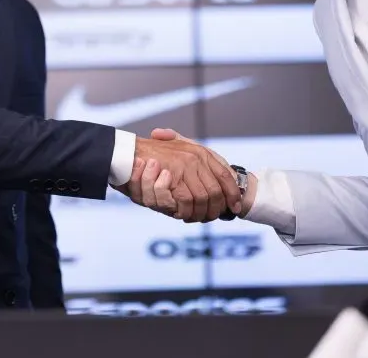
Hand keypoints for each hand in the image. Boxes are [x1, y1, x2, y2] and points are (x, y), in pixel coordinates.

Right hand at [140, 129, 258, 219]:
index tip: (235, 207)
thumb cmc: (156, 153)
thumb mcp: (181, 151)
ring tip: (196, 218)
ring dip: (200, 214)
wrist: (132, 150)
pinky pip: (187, 200)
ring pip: (203, 199)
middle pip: (217, 192)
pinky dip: (186, 211)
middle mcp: (197, 158)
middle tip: (211, 218)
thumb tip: (221, 180)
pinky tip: (182, 214)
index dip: (232, 194)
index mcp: (202, 152)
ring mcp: (186, 166)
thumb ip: (197, 162)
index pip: (226, 176)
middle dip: (216, 210)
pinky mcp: (174, 175)